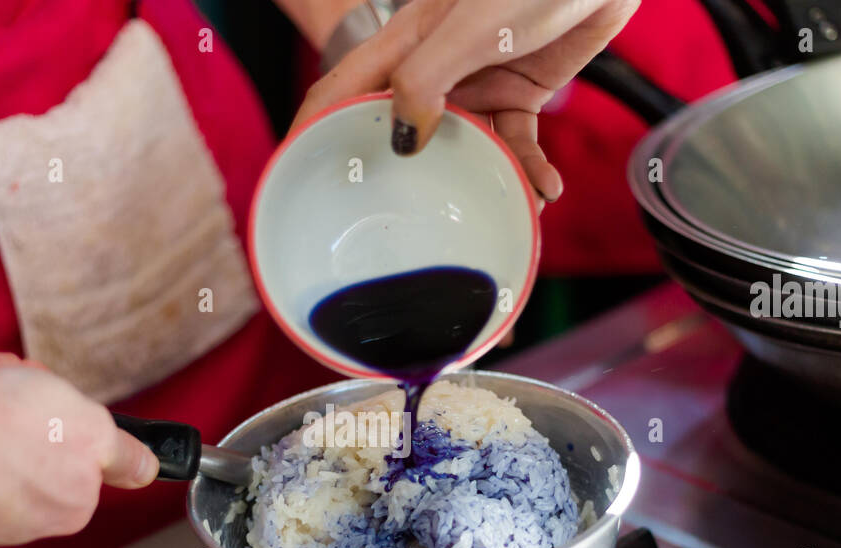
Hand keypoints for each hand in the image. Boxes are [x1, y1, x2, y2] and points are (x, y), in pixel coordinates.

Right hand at [0, 338, 159, 546]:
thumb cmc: (1, 429)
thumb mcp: (92, 431)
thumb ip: (121, 452)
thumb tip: (146, 469)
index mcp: (54, 510)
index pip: (68, 453)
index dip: (59, 409)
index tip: (48, 391)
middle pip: (14, 431)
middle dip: (6, 389)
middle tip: (0, 376)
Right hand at [293, 0, 639, 203]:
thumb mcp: (466, 26)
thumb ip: (425, 79)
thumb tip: (402, 140)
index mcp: (403, 44)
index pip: (340, 92)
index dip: (312, 132)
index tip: (295, 178)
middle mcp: (433, 69)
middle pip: (399, 133)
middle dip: (399, 180)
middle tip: (398, 228)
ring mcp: (475, 83)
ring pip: (464, 149)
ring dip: (481, 184)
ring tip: (498, 215)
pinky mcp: (518, 90)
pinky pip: (515, 144)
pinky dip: (529, 171)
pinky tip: (545, 191)